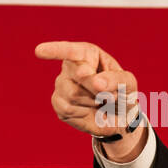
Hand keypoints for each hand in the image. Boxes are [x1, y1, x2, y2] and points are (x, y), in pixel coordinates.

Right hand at [35, 40, 146, 157]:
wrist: (117, 117)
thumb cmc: (122, 92)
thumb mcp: (127, 83)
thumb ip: (115, 80)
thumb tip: (97, 82)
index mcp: (87, 54)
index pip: (71, 50)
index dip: (55, 50)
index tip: (39, 51)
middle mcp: (70, 66)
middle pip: (76, 75)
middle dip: (95, 87)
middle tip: (111, 95)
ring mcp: (62, 85)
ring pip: (72, 94)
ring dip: (93, 101)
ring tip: (100, 101)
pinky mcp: (58, 103)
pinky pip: (68, 109)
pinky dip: (83, 113)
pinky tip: (89, 110)